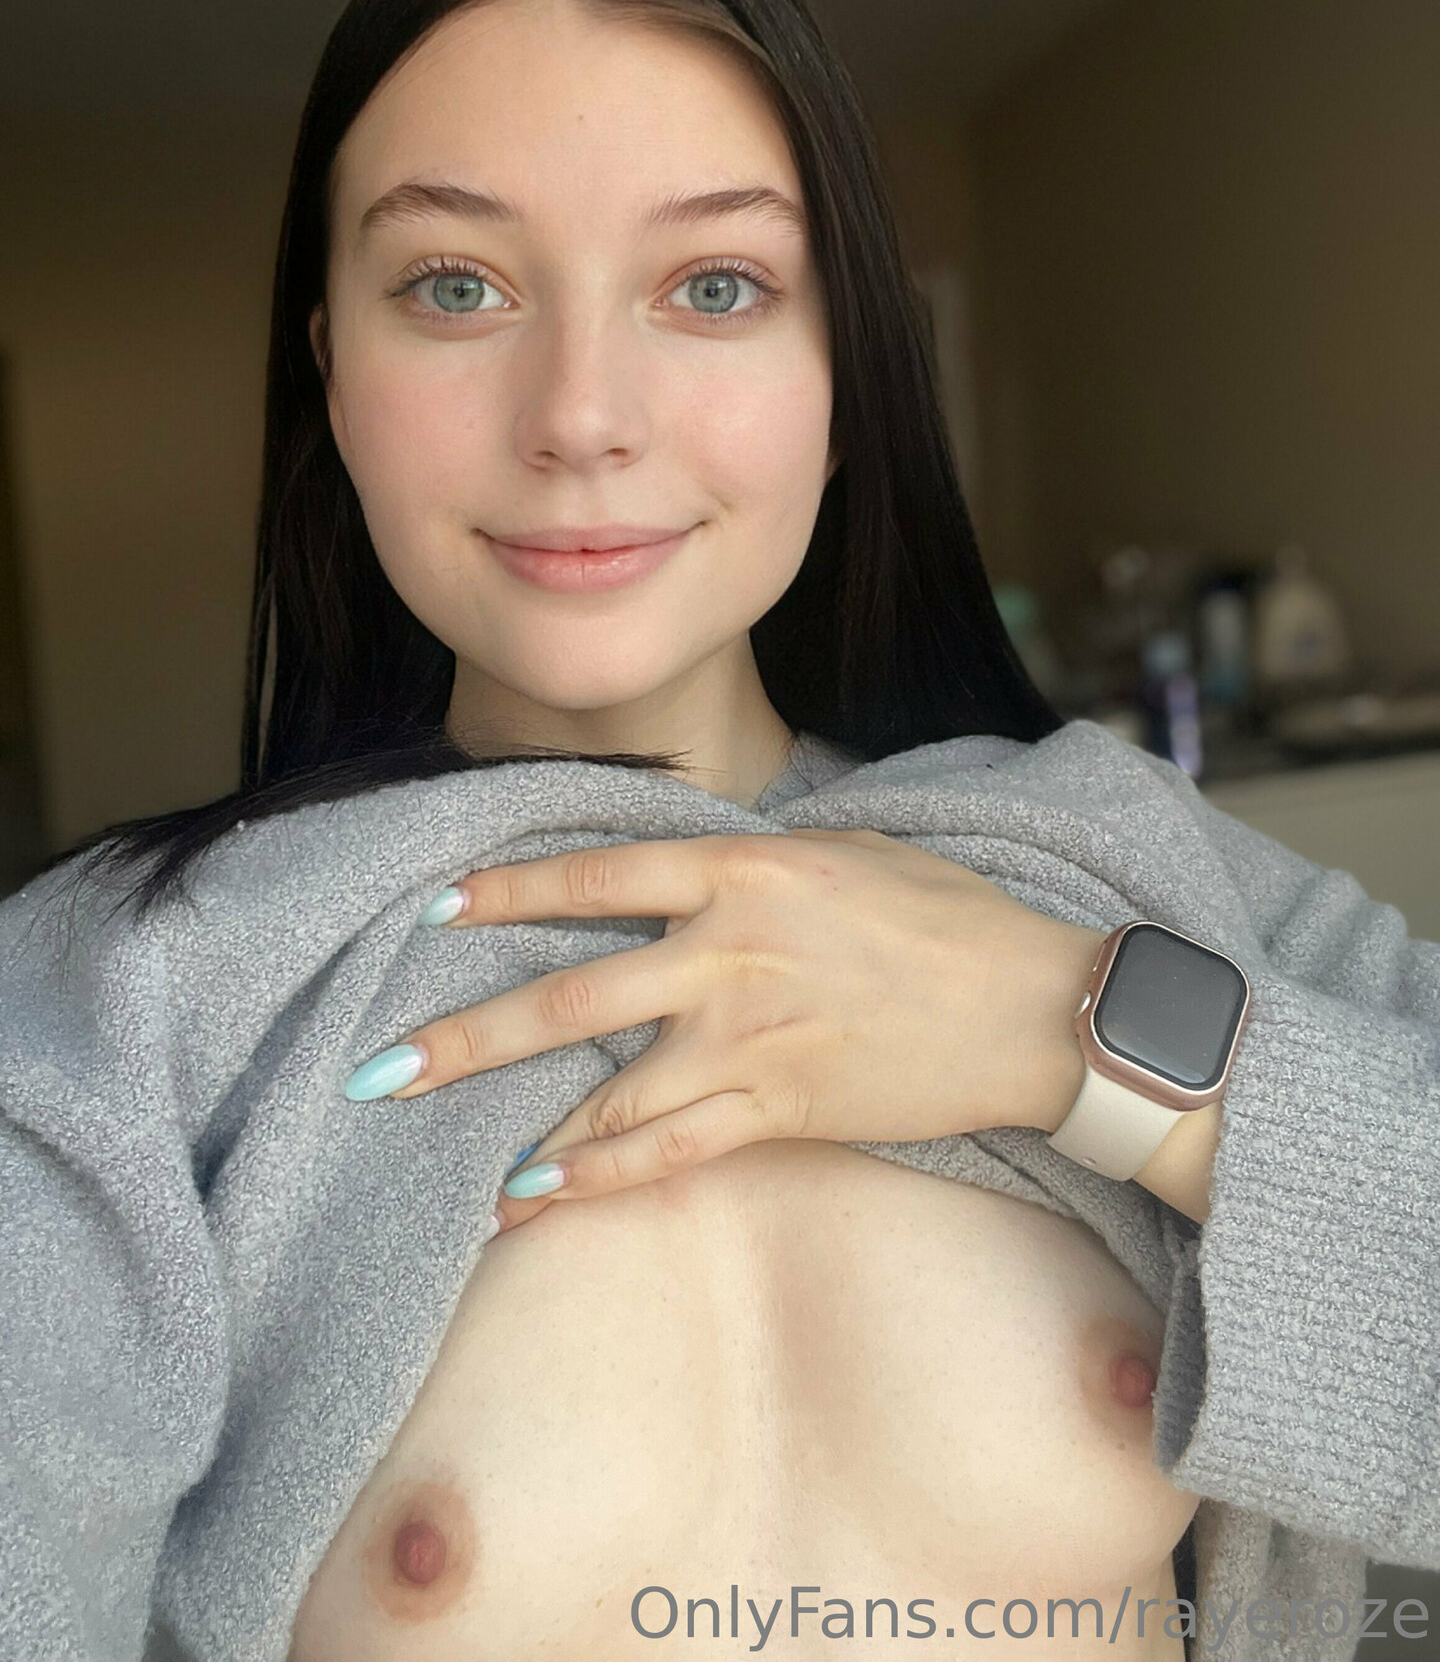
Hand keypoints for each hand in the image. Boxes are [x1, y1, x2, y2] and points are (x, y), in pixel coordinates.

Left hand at [356, 831, 1102, 1232]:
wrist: (1036, 1007)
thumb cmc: (947, 914)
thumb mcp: (846, 851)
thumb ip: (752, 864)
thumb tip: (683, 876)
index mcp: (745, 870)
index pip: (596, 875)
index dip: (509, 892)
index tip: (439, 910)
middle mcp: (731, 954)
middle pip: (571, 994)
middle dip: (467, 1036)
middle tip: (382, 1068)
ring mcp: (753, 1040)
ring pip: (607, 1090)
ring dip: (516, 1123)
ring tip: (442, 1151)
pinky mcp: (782, 1111)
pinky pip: (669, 1152)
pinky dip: (597, 1177)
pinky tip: (533, 1196)